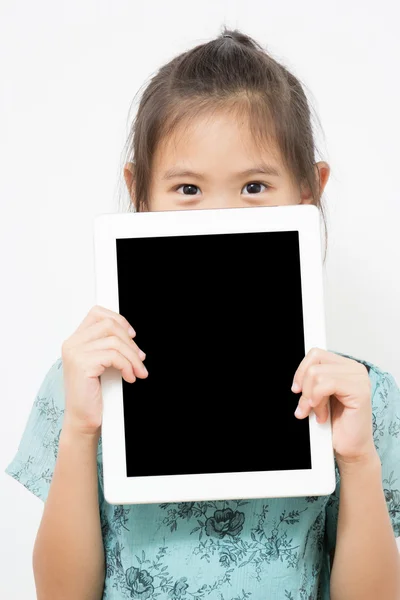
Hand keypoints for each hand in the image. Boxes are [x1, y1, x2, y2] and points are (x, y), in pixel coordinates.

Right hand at [61, 305, 147, 435]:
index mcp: (75, 341)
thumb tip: (131, 336)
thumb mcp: (102, 364)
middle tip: (139, 359)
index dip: (118, 320)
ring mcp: (75, 353)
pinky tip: (130, 377)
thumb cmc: (92, 395)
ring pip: (115, 341)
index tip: (132, 335)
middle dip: (130, 342)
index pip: (97, 313)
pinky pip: (114, 356)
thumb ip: (109, 346)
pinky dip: (127, 366)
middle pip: (109, 325)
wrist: (83, 420)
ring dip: (132, 357)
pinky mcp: (82, 364)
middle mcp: (72, 344)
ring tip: (137, 371)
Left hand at [292, 348, 376, 463]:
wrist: (349, 447)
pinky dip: (318, 402)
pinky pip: (326, 385)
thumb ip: (313, 380)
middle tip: (306, 407)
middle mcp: (355, 369)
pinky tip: (323, 415)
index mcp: (346, 366)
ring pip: (317, 374)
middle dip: (305, 388)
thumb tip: (298, 377)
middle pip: (314, 363)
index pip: (316, 354)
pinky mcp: (359, 391)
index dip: (301, 371)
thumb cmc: (337, 424)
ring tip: (318, 413)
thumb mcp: (319, 396)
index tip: (297, 389)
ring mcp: (359, 379)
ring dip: (311, 399)